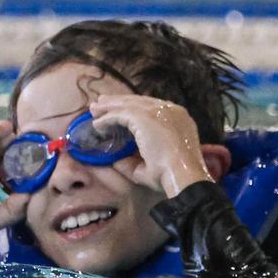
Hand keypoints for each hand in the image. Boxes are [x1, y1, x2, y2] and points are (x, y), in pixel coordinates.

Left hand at [86, 93, 213, 197]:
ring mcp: (159, 112)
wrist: (183, 176)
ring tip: (94, 109)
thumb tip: (116, 160)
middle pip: (140, 101)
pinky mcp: (145, 117)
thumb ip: (134, 162)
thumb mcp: (151, 167)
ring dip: (110, 106)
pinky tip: (97, 124)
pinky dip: (108, 118)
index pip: (153, 108)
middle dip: (119, 102)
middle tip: (102, 104)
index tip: (121, 111)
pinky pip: (121, 114)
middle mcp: (171, 111)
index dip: (134, 109)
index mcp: (179, 120)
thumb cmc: (172, 176)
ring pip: (129, 104)